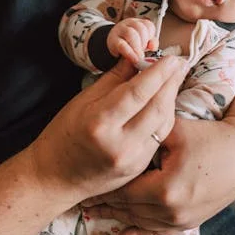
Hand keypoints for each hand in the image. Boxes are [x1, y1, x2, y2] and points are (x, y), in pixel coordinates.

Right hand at [28, 56, 187, 205]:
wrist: (56, 177)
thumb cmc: (64, 134)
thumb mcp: (84, 100)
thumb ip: (115, 79)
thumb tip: (137, 56)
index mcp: (100, 123)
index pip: (138, 92)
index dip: (158, 72)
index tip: (171, 58)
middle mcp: (120, 144)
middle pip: (157, 108)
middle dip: (172, 82)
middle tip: (179, 64)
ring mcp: (132, 160)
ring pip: (164, 123)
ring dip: (171, 98)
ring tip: (174, 78)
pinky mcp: (139, 167)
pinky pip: (159, 136)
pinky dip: (164, 116)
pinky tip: (164, 101)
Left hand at [80, 118, 234, 234]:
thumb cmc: (211, 136)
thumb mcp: (175, 130)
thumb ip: (145, 130)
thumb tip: (120, 121)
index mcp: (164, 188)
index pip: (123, 190)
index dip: (104, 187)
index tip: (86, 184)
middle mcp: (171, 210)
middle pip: (129, 209)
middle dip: (107, 203)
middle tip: (84, 199)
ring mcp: (182, 219)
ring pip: (141, 222)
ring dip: (120, 216)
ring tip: (98, 210)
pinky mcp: (191, 221)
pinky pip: (158, 232)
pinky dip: (139, 233)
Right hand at [107, 18, 158, 63]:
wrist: (113, 44)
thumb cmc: (131, 43)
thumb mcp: (143, 42)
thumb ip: (151, 43)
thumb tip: (153, 47)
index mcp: (139, 23)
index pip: (148, 25)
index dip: (151, 36)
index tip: (151, 47)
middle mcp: (129, 24)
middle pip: (140, 28)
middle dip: (144, 42)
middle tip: (144, 52)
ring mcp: (120, 31)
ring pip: (131, 34)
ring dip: (137, 47)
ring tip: (139, 56)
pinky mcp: (113, 40)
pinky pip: (122, 45)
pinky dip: (130, 53)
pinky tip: (134, 59)